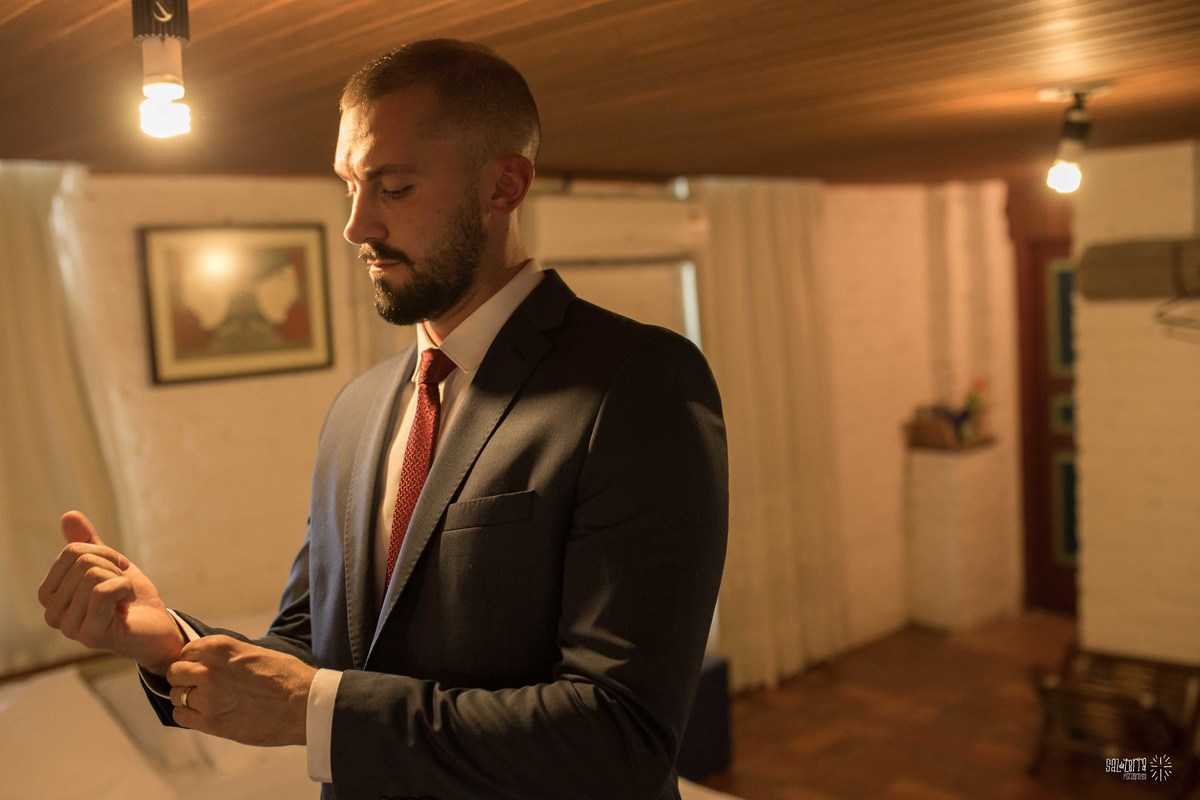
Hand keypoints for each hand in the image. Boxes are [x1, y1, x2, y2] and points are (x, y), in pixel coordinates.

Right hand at [37, 511, 182, 674]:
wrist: (158, 628)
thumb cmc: (131, 598)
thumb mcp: (109, 564)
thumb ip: (87, 544)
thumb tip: (68, 515)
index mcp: (51, 595)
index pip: (72, 552)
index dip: (104, 554)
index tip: (117, 571)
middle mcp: (52, 614)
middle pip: (83, 562)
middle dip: (114, 567)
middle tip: (123, 588)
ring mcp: (69, 628)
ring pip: (93, 575)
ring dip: (121, 581)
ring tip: (124, 599)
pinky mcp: (90, 636)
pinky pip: (103, 591)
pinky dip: (125, 589)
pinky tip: (127, 606)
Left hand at [167, 635, 314, 745]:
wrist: (304, 705)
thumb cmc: (287, 676)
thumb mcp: (256, 652)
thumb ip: (229, 655)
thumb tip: (213, 661)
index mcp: (221, 648)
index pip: (186, 651)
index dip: (193, 660)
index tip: (202, 667)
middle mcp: (208, 671)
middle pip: (175, 673)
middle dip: (185, 678)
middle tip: (201, 685)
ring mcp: (207, 698)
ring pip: (176, 695)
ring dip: (186, 697)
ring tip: (205, 701)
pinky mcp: (210, 723)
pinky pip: (181, 716)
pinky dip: (187, 714)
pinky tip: (204, 714)